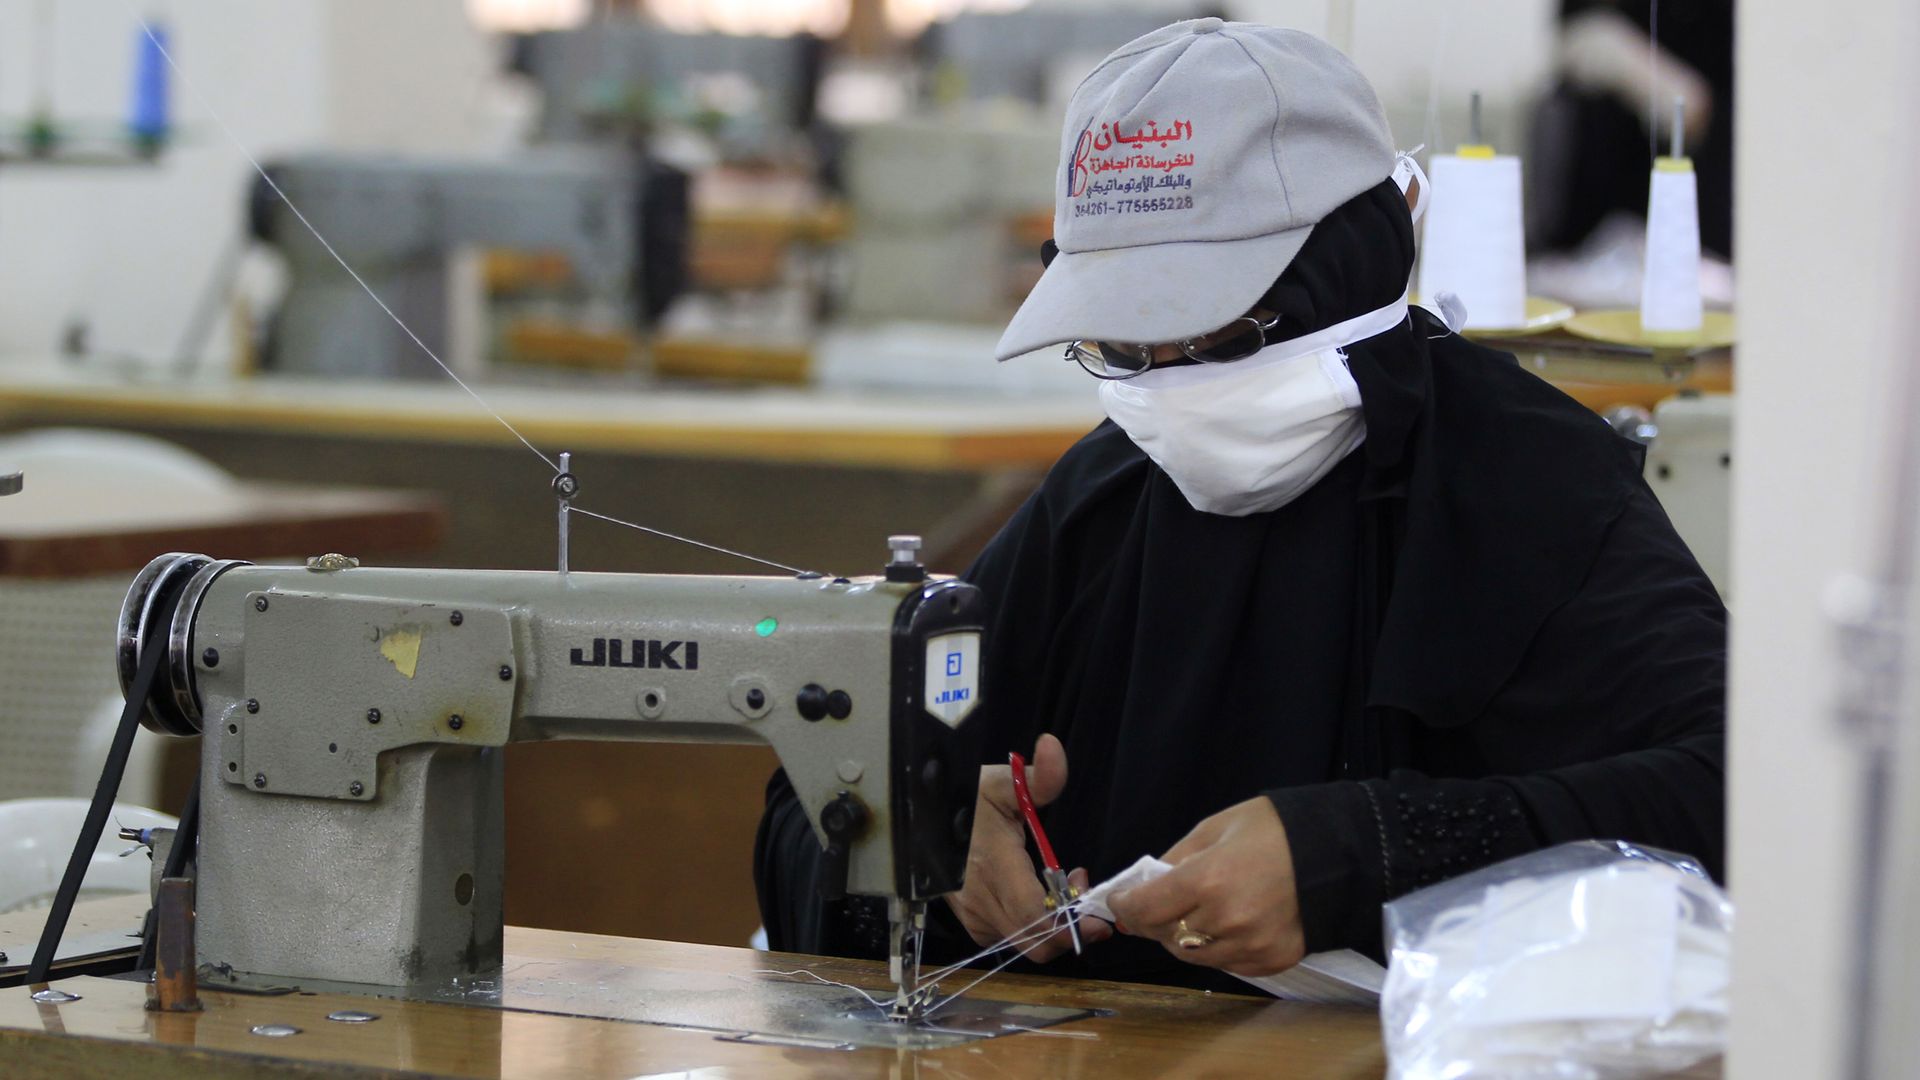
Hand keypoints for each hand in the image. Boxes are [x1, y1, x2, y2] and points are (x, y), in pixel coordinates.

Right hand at [944, 733, 1112, 961]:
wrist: (918, 815)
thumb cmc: (963, 798)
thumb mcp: (1003, 782)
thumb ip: (1038, 775)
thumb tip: (1053, 746)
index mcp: (994, 867)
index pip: (1035, 917)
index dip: (1071, 926)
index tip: (1098, 918)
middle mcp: (981, 900)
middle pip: (1036, 942)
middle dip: (1070, 928)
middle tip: (1082, 894)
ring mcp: (972, 914)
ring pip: (1023, 943)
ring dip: (1051, 928)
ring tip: (1062, 891)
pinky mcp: (969, 920)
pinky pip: (1006, 937)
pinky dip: (1029, 928)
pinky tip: (1035, 898)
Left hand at [1107, 796, 1304, 976]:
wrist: (1339, 850)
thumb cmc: (1275, 830)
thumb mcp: (1215, 828)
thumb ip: (1175, 859)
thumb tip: (1144, 885)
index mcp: (1208, 880)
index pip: (1145, 909)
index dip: (1125, 906)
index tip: (1119, 900)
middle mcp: (1226, 921)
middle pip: (1164, 936)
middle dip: (1150, 921)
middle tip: (1152, 905)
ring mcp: (1251, 946)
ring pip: (1192, 956)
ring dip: (1181, 938)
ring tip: (1189, 914)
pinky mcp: (1272, 962)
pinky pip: (1226, 964)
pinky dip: (1215, 948)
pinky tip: (1223, 925)